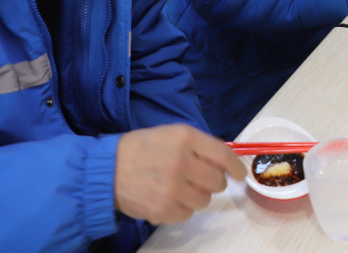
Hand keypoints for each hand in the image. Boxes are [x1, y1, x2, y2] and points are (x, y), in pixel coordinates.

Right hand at [114, 124, 244, 224]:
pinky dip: (182, 208)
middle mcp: (182, 163)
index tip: (240, 174)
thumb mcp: (171, 134)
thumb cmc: (142, 149)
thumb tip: (225, 161)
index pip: (223, 155)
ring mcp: (173, 189)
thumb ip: (199, 145)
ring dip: (197, 196)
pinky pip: (188, 214)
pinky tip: (168, 198)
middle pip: (217, 181)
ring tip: (179, 187)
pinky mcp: (163, 209)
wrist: (107, 170)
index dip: (235, 167)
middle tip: (199, 179)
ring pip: (205, 200)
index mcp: (185, 139)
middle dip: (213, 182)